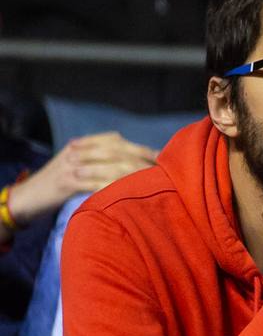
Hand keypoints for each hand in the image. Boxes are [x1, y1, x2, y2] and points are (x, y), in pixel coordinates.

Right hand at [8, 131, 156, 223]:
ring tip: (152, 179)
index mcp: (80, 146)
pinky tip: (130, 192)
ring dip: (133, 172)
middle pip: (114, 150)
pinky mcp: (67, 183)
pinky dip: (113, 186)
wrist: (28, 196)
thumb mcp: (76, 166)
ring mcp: (71, 166)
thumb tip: (130, 160)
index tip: (158, 154)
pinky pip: (95, 183)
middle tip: (160, 167)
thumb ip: (97, 159)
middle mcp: (76, 152)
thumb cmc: (58, 184)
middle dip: (140, 157)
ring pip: (108, 164)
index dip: (137, 146)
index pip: (113, 140)